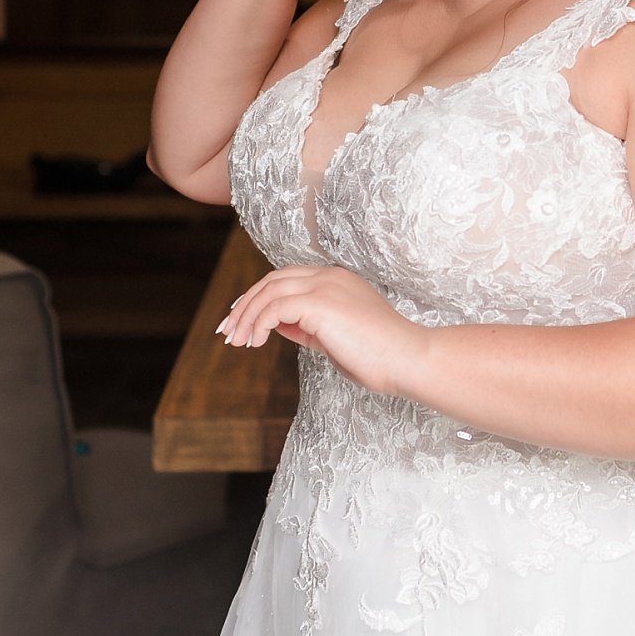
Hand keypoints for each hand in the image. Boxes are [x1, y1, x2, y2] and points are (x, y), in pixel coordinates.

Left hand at [219, 264, 427, 395]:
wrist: (407, 360)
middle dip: (244, 305)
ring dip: (246, 317)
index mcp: (336, 279)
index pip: (286, 279)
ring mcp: (325, 286)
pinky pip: (274, 308)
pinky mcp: (319, 302)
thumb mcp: (334, 338)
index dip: (258, 297)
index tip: (241, 320)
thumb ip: (307, 326)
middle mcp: (329, 276)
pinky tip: (256, 342)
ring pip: (269, 291)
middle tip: (227, 331)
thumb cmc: (379, 356)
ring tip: (237, 342)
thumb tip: (275, 325)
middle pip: (272, 280)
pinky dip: (258, 324)